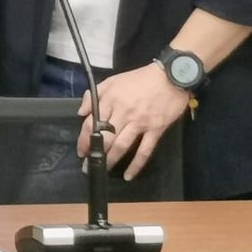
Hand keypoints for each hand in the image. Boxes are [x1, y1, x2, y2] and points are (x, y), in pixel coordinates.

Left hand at [76, 63, 188, 179]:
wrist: (170, 76)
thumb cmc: (139, 79)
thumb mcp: (112, 81)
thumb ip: (94, 95)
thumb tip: (81, 113)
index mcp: (111, 100)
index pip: (92, 123)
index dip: (84, 139)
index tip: (81, 150)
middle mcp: (123, 112)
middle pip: (105, 137)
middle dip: (94, 153)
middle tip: (87, 165)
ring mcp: (140, 122)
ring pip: (122, 145)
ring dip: (111, 160)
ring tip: (102, 171)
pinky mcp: (156, 129)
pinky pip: (145, 150)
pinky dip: (136, 165)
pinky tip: (128, 175)